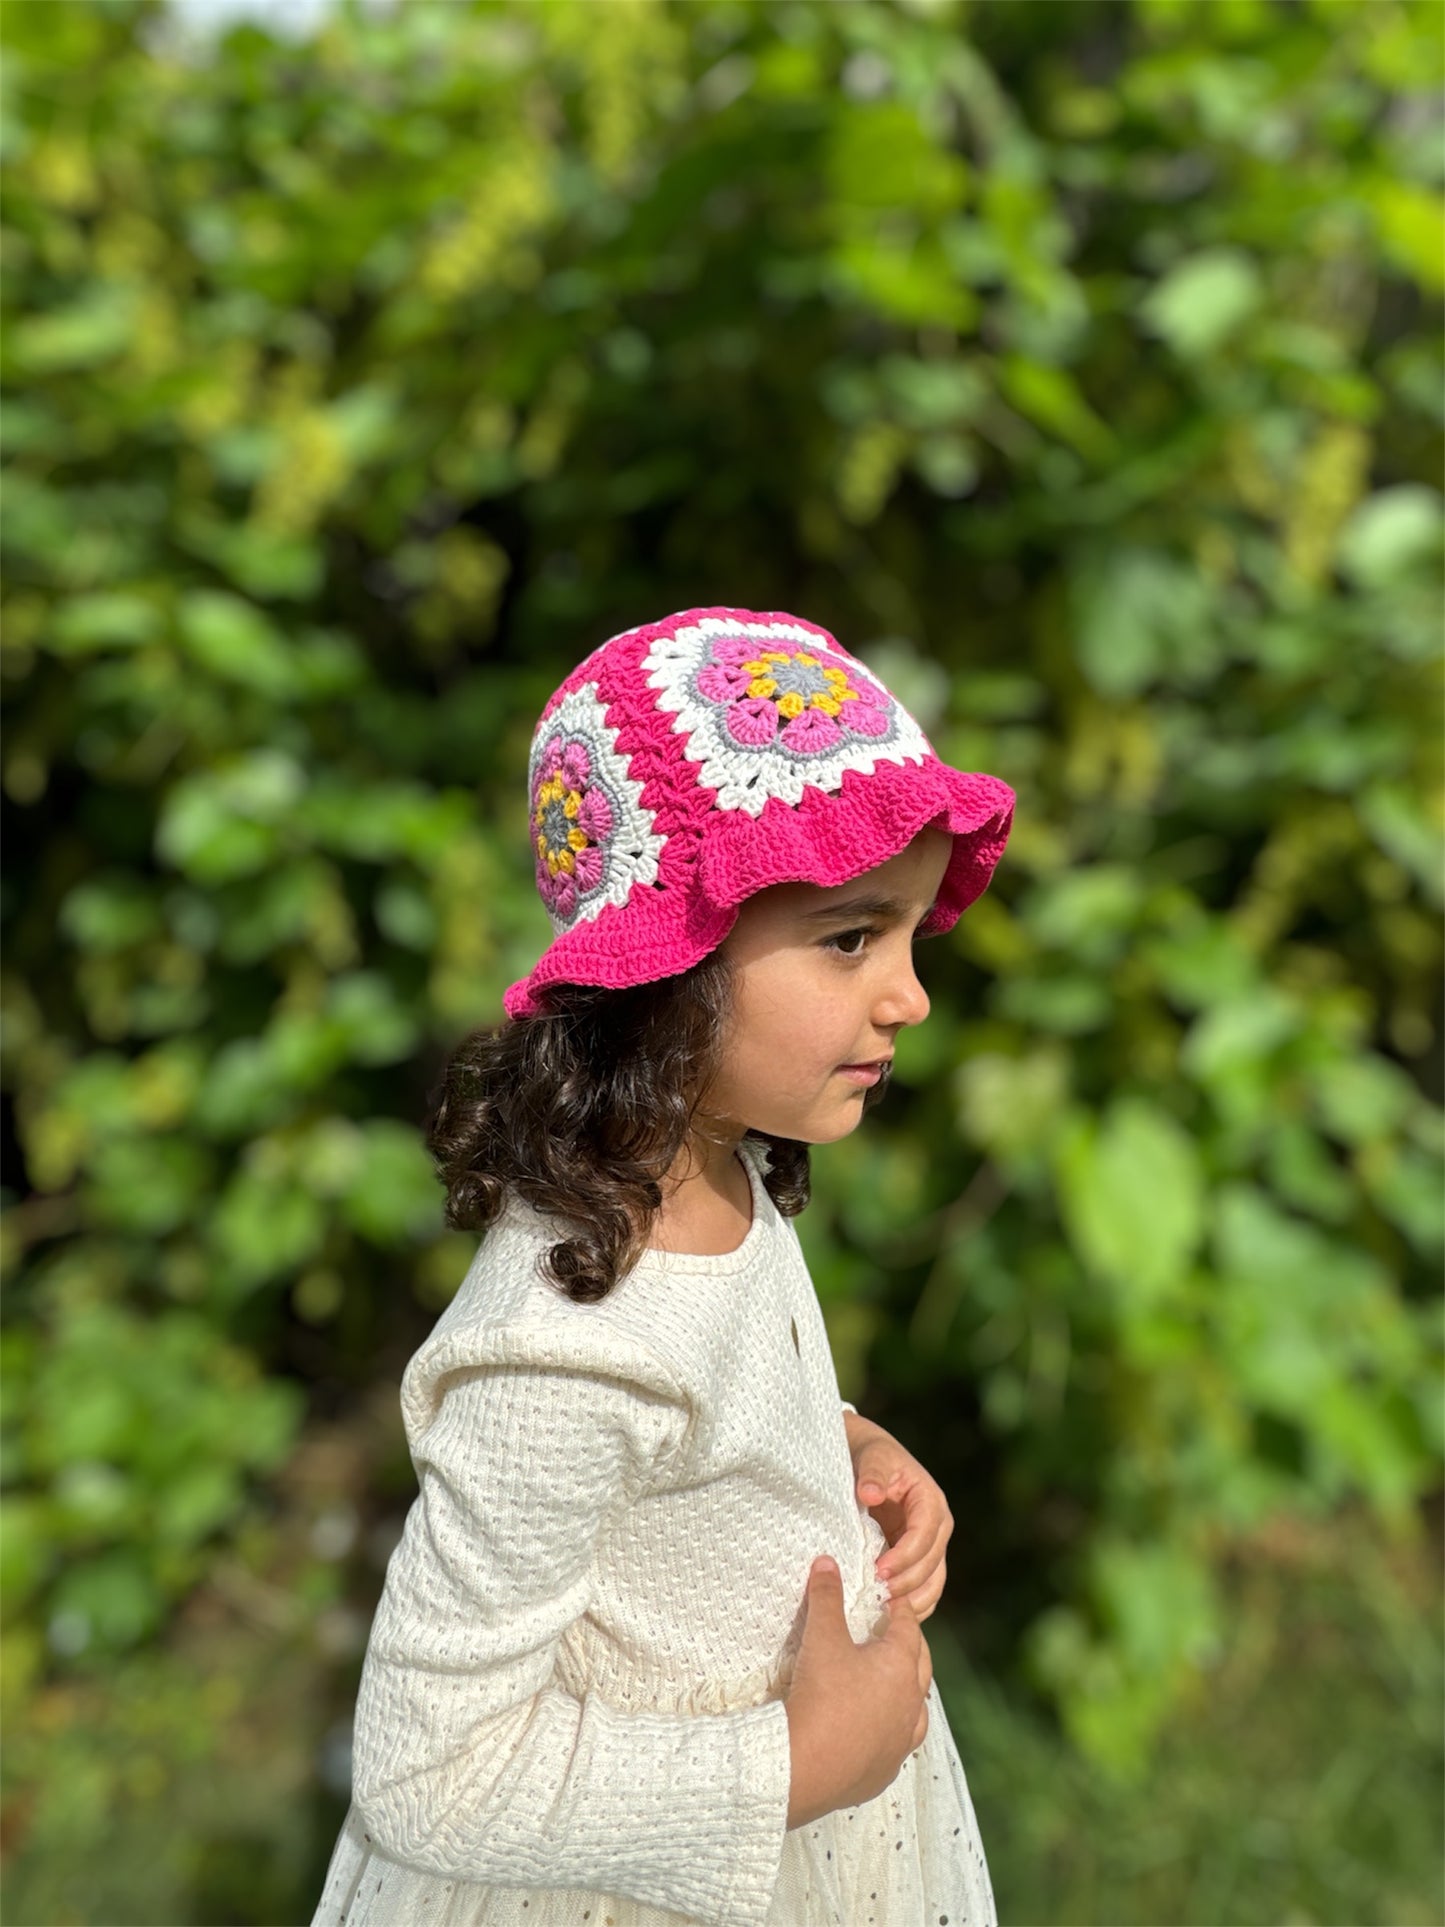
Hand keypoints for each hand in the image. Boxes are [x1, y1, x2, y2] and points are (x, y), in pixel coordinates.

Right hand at [783, 1555, 930, 1828]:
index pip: (908, 1627)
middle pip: (920, 1667)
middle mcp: (910, 1704)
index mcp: (900, 1667)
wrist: (804, 1767)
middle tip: (896, 1634)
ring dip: (908, 1694)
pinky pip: (897, 1746)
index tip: (892, 1598)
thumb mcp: (821, 1638)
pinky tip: (878, 1731)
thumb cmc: (820, 1695)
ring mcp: (900, 1742)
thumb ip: (825, 1597)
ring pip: (917, 1711)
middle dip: (911, 1647)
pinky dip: (892, 1732)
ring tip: (895, 1685)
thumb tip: (827, 1561)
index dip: (899, 1609)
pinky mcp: (884, 1772)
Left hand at [843, 1409, 953, 1621]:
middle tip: (876, 1596)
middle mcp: (937, 1527)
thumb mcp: (871, 1457)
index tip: (878, 1571)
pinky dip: (910, 1605)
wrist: (867, 1459)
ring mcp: (930, 1546)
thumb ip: (872, 1475)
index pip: (924, 1537)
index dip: (904, 1557)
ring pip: (932, 1584)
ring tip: (882, 1612)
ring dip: (911, 1601)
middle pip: (931, 1566)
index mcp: (931, 1502)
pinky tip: (886, 1616)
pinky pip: (923, 1590)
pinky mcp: (918, 1560)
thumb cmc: (870, 1456)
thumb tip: (870, 1494)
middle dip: (905, 1583)